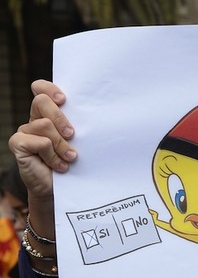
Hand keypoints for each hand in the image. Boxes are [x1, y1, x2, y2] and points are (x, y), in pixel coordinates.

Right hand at [7, 80, 74, 236]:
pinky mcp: (18, 144)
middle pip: (42, 102)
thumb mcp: (78, 141)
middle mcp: (34, 120)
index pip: (41, 90)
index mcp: (48, 114)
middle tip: (72, 135)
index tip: (64, 100)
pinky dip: (52, 155)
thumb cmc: (72, 161)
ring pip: (44, 125)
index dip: (50, 89)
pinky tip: (59, 165)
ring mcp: (24, 132)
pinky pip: (39, 142)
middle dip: (60, 118)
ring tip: (70, 157)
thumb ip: (78, 125)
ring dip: (61, 144)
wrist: (61, 188)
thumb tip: (99, 112)